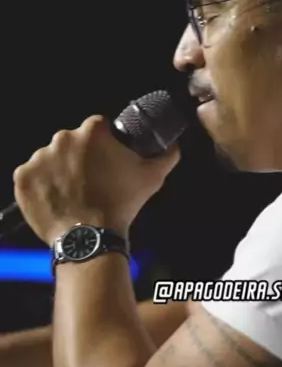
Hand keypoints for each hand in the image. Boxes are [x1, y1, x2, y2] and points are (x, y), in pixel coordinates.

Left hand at [13, 115, 180, 244]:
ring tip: (74, 194)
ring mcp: (39, 158)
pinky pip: (32, 178)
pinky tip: (57, 200)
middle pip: (71, 142)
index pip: (97, 129)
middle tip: (91, 182)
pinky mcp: (24, 178)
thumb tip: (173, 145)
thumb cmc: (121, 205)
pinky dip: (41, 187)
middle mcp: (62, 139)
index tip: (106, 163)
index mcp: (92, 132)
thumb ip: (166, 155)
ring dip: (60, 172)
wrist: (91, 238)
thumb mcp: (152, 177)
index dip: (103, 146)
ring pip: (50, 159)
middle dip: (79, 158)